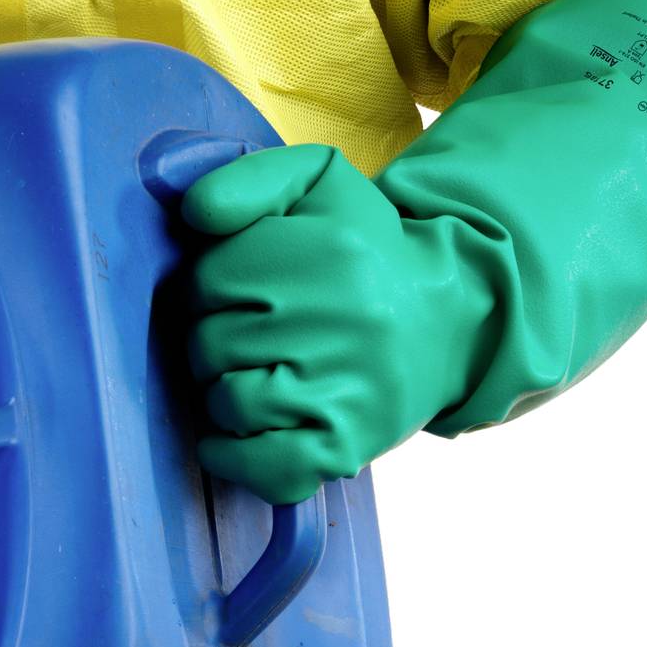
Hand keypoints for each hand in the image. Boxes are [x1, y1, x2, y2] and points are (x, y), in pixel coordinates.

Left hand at [175, 143, 477, 504]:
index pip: (209, 279)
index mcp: (326, 251)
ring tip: (260, 374)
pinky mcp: (348, 444)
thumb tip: (196, 212)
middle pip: (210, 343)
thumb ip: (247, 181)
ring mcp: (345, 389)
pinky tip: (234, 437)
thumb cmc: (363, 249)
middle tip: (254, 334)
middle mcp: (339, 320)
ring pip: (227, 401)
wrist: (449, 317)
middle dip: (217, 340)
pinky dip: (234, 456)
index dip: (213, 287)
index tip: (244, 290)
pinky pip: (264, 465)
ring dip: (225, 393)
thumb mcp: (316, 184)